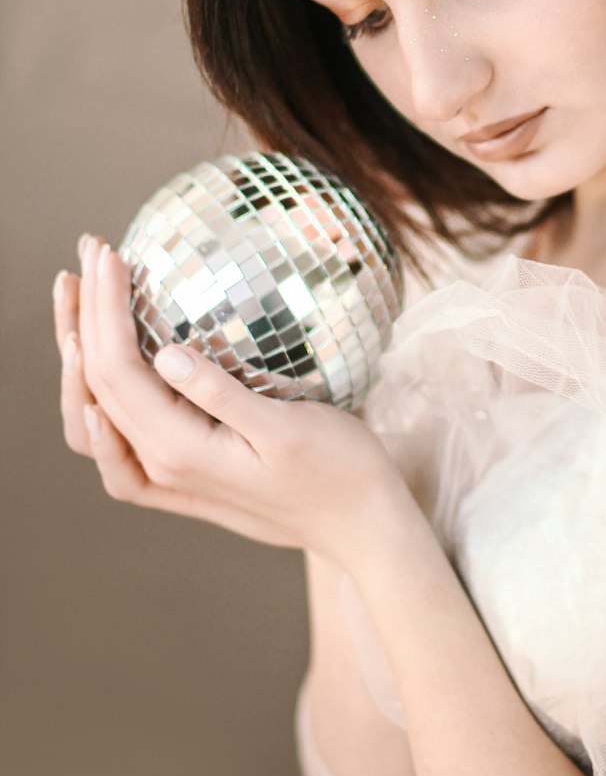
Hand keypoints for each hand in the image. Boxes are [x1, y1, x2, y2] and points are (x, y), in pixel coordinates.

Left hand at [52, 234, 399, 563]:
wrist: (360, 525)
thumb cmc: (338, 470)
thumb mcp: (287, 428)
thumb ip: (221, 395)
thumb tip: (164, 354)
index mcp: (181, 449)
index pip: (118, 367)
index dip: (105, 306)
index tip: (110, 253)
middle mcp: (163, 466)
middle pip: (100, 383)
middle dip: (86, 313)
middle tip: (90, 251)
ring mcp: (170, 478)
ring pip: (99, 413)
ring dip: (80, 355)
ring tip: (76, 302)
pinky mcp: (186, 482)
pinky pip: (119, 453)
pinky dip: (95, 420)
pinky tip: (94, 399)